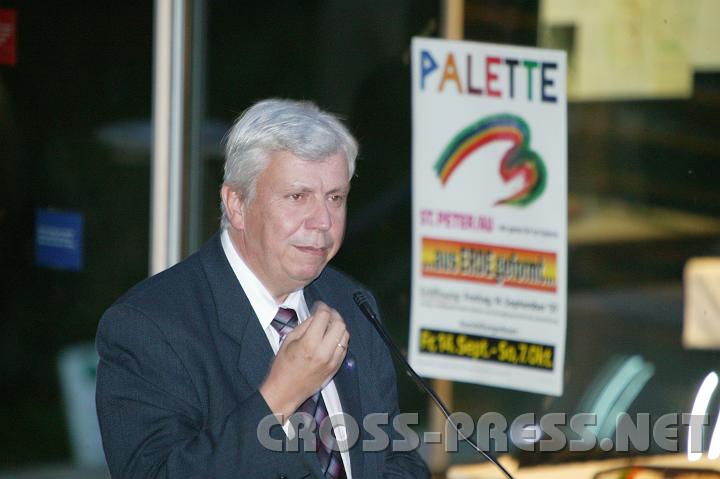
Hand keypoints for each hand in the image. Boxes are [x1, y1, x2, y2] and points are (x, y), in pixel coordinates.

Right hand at [259, 302, 348, 420]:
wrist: (286, 391)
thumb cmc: (283, 366)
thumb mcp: (288, 340)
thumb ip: (305, 325)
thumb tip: (316, 315)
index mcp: (309, 344)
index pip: (324, 316)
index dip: (322, 307)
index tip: (319, 306)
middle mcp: (323, 352)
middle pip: (339, 324)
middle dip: (333, 315)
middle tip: (326, 314)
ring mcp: (332, 361)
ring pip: (345, 335)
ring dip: (338, 326)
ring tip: (329, 325)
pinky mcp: (335, 367)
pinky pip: (344, 348)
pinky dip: (340, 339)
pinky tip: (331, 337)